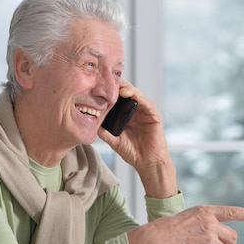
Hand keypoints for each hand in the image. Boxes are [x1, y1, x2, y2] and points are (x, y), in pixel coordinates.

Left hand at [97, 81, 177, 197]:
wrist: (147, 163)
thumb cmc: (132, 152)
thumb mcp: (113, 139)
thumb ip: (103, 131)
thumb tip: (89, 122)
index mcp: (126, 114)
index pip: (117, 98)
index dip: (108, 91)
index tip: (97, 85)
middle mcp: (136, 110)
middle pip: (126, 92)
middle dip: (117, 85)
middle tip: (106, 80)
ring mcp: (146, 112)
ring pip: (136, 94)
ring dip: (127, 88)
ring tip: (117, 86)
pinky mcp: (154, 116)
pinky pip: (147, 103)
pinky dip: (139, 97)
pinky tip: (130, 94)